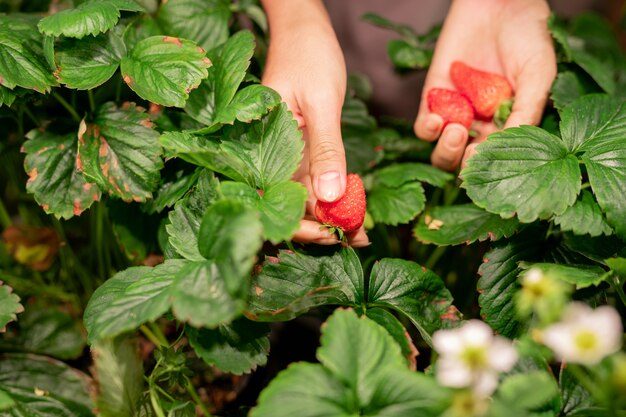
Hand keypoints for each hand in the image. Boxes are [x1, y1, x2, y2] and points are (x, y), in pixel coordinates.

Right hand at [261, 0, 368, 246]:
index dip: (304, 223)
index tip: (335, 235)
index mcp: (261, 146)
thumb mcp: (321, 102)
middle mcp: (268, 155)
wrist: (304, 28)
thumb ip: (325, 149)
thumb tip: (329, 198)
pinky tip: (353, 207)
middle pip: (289, 204)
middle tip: (357, 238)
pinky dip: (333, 196)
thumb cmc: (308, 55)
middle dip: (321, 227)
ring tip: (361, 231)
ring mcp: (284, 153)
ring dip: (331, 216)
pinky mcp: (300, 149)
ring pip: (303, 196)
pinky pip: (313, 180)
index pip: (277, 198)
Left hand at [414, 0, 556, 170]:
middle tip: (469, 152)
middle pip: (464, 163)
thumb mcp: (538, 76)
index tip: (488, 162)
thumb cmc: (528, 39)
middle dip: (463, 163)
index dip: (490, 168)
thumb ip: (528, 111)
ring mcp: (456, 114)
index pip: (496, 162)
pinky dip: (427, 129)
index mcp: (508, 128)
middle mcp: (481, 127)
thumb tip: (513, 145)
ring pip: (442, 151)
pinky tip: (437, 120)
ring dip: (445, 150)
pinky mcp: (434, 98)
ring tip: (455, 130)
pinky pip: (424, 126)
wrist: (500, 5)